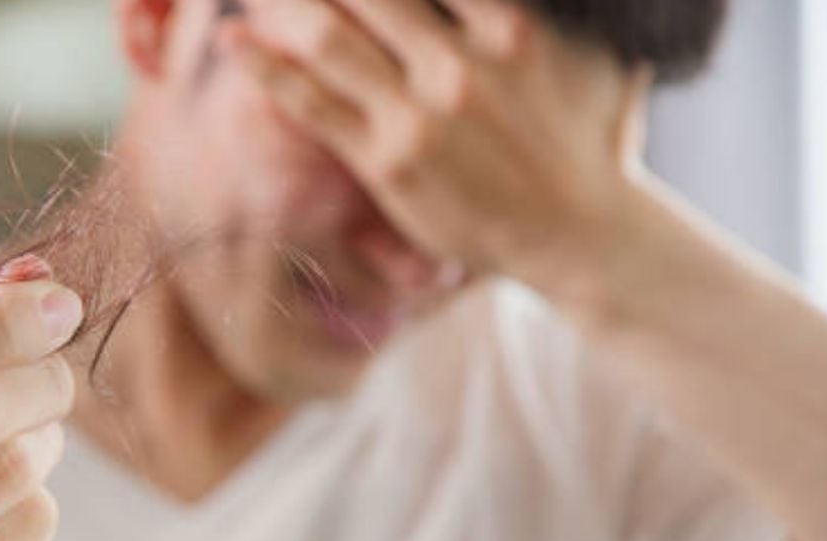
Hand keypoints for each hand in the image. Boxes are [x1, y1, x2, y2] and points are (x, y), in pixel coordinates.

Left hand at [224, 0, 653, 289]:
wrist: (577, 231)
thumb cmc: (591, 137)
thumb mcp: (592, 52)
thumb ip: (551, 7)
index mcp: (510, 29)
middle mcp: (458, 65)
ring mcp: (417, 115)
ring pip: (328, 38)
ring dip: (283, 2)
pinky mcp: (384, 160)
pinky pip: (313, 105)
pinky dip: (266, 68)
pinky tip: (234, 41)